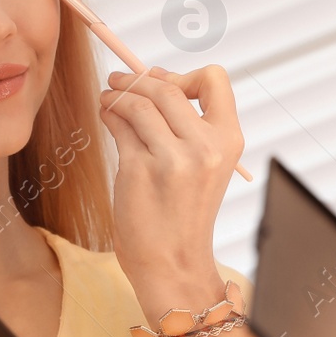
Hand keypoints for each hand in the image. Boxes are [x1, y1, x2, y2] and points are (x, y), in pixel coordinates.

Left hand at [98, 66, 243, 318]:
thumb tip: (155, 77)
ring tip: (108, 99)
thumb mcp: (204, 165)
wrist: (173, 263)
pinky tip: (106, 116)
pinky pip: (119, 124)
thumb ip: (190, 125)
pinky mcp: (139, 169)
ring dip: (117, 93)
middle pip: (168, 86)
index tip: (164, 83)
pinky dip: (108, 113)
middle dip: (137, 79)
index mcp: (229, 141)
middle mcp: (206, 147)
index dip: (185, 73)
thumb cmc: (183, 212)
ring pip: (139, 102)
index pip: (214, 79)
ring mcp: (173, 158)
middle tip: (120, 82)